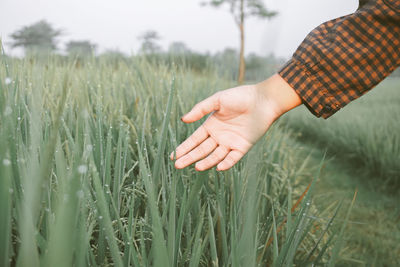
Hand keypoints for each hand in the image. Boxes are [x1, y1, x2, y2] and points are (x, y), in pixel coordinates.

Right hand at [170, 74, 300, 170]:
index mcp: (211, 125)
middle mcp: (219, 136)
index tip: (173, 156)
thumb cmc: (240, 96)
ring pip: (215, 156)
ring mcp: (231, 142)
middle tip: (178, 165)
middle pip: (201, 150)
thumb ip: (200, 109)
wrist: (263, 100)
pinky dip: (226, 163)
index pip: (194, 140)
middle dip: (189, 157)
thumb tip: (183, 119)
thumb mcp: (217, 100)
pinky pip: (233, 158)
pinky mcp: (243, 146)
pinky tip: (218, 167)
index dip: (184, 148)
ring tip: (196, 167)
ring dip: (206, 162)